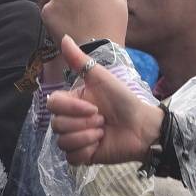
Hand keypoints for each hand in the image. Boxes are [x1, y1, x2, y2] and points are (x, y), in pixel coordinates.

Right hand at [48, 34, 162, 164]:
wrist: (142, 127)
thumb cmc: (124, 100)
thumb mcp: (102, 78)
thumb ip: (80, 61)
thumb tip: (64, 37)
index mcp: (72, 101)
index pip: (53, 104)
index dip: (70, 108)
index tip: (93, 108)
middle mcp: (71, 120)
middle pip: (56, 125)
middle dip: (82, 123)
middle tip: (102, 120)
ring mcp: (76, 138)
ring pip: (63, 142)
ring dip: (86, 137)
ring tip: (103, 132)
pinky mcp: (83, 156)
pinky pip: (71, 158)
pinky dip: (86, 151)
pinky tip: (99, 145)